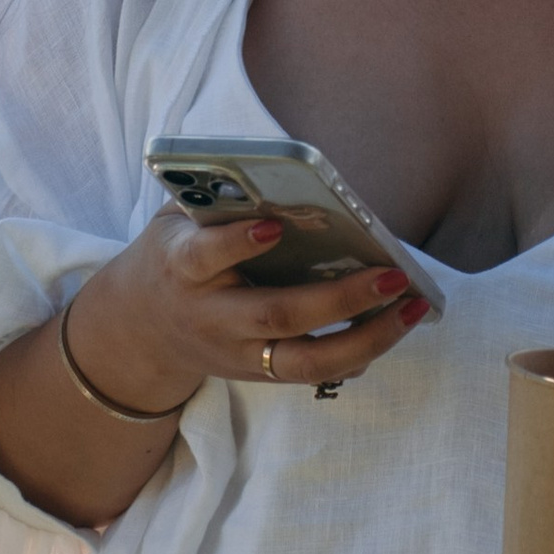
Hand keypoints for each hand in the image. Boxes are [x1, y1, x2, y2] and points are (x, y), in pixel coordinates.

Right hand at [68, 204, 429, 412]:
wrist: (141, 329)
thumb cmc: (175, 255)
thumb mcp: (178, 221)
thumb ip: (217, 201)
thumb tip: (286, 179)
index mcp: (182, 269)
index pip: (204, 258)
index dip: (236, 244)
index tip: (273, 227)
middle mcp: (212, 318)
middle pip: (278, 316)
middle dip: (340, 298)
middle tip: (393, 274)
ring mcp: (238, 354)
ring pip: (307, 361)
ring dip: (367, 338)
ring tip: (413, 307)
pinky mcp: (259, 375)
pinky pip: (316, 373)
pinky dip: (359, 353)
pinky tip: (394, 325)